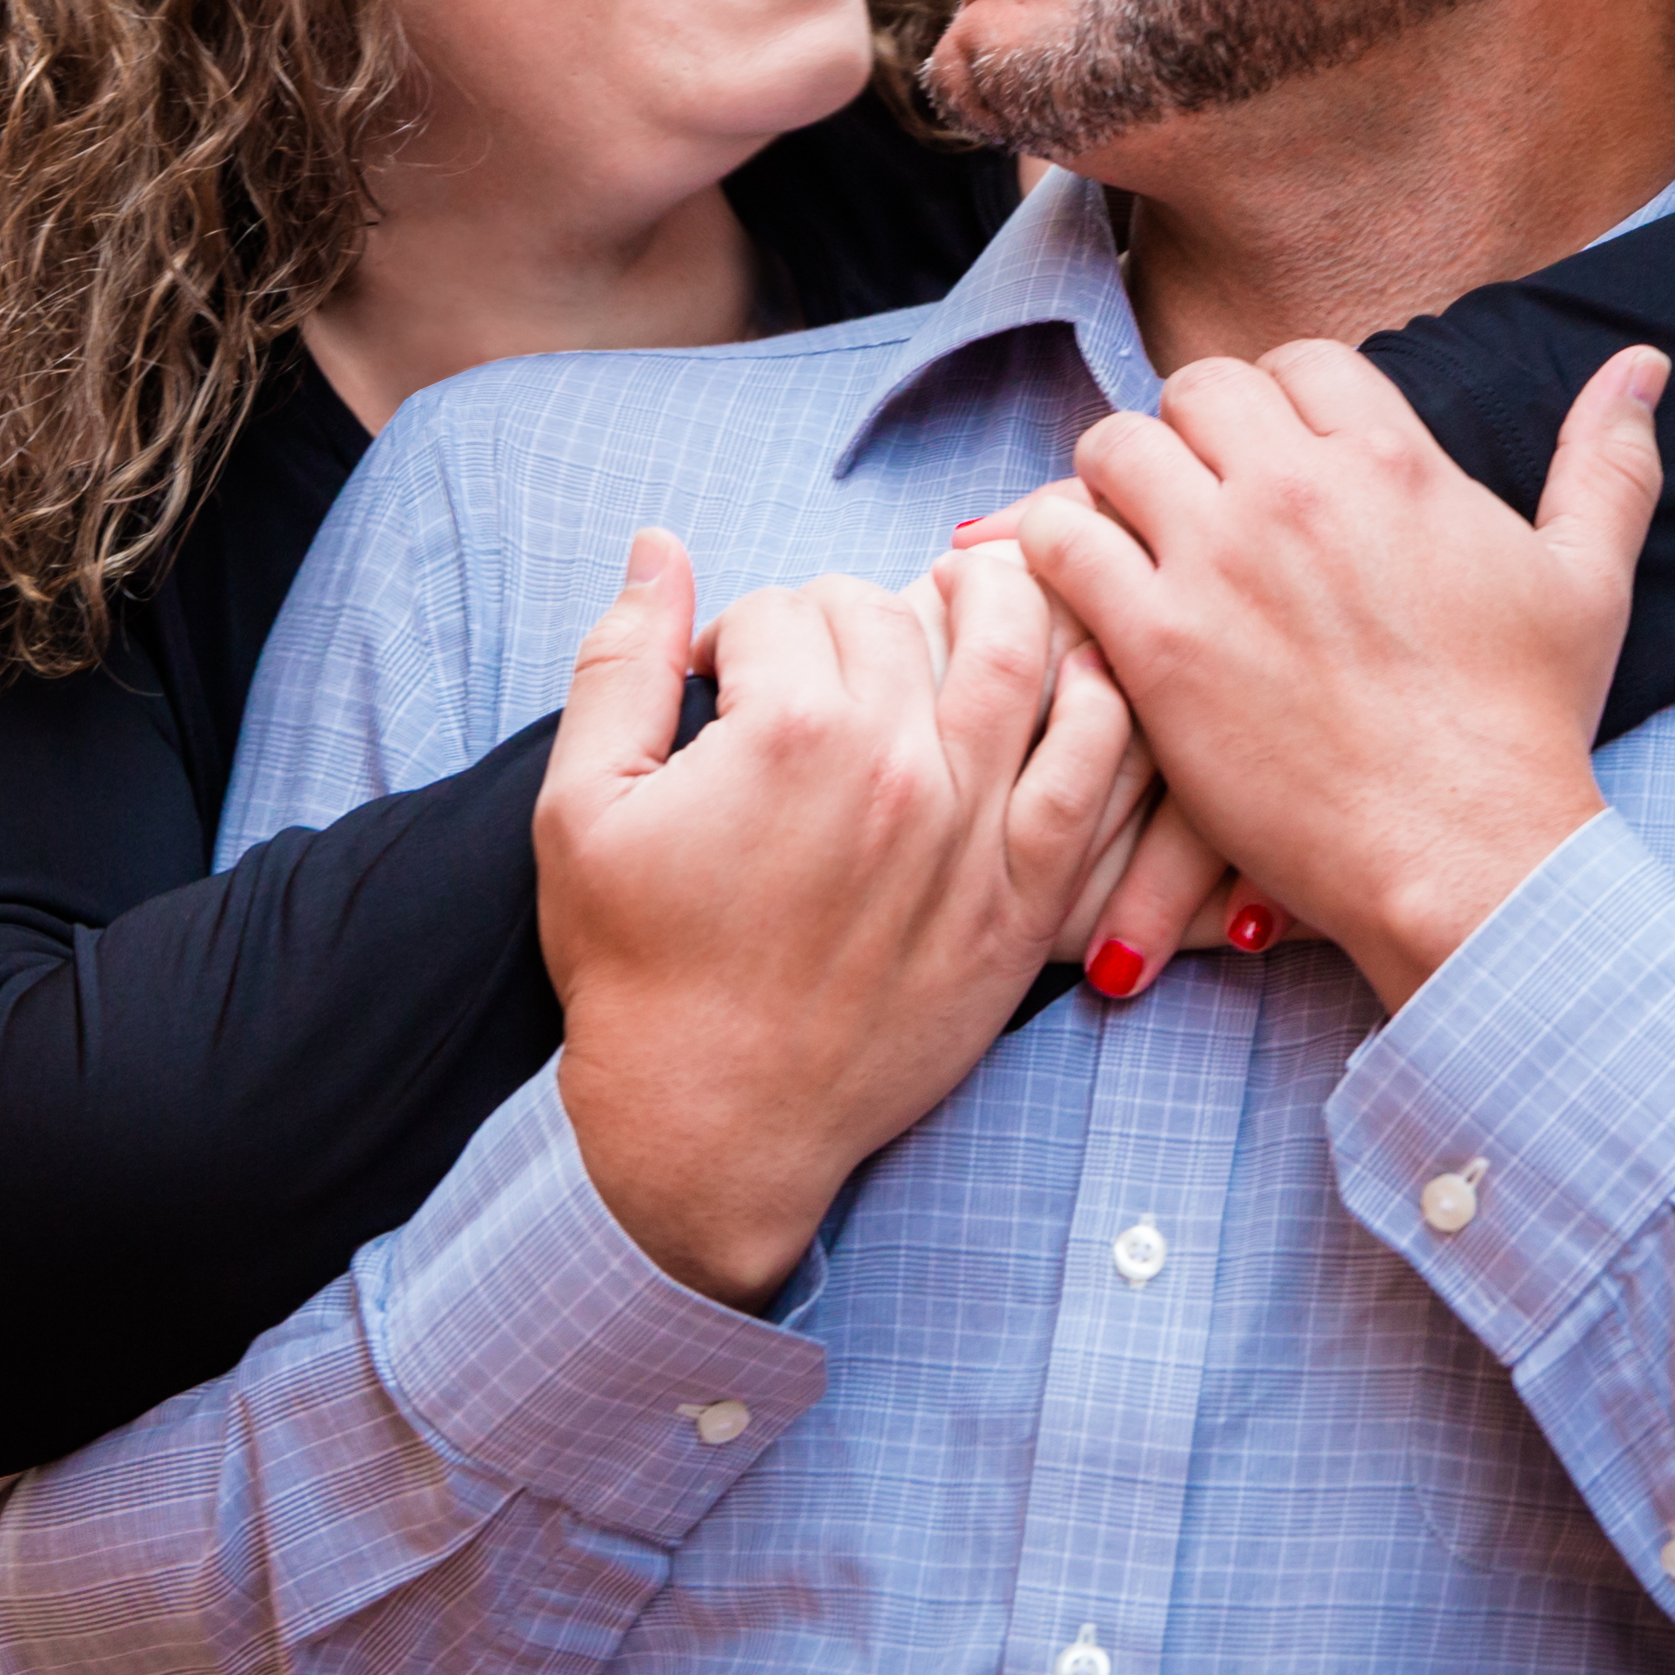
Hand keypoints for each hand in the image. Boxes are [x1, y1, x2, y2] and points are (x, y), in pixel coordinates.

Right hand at [534, 531, 1150, 1302]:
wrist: (709, 1129)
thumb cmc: (637, 975)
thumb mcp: (581, 807)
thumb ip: (620, 660)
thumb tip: (657, 545)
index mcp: (789, 734)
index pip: (784, 609)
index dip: (740, 629)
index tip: (722, 677)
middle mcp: (897, 769)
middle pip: (890, 618)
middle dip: (841, 617)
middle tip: (813, 663)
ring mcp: (974, 835)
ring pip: (1014, 655)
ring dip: (988, 602)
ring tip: (956, 595)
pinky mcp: (1024, 900)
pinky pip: (1092, 769)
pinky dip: (1092, 700)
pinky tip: (1067, 673)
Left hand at [1002, 343, 1666, 1011]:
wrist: (1467, 855)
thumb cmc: (1527, 729)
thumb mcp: (1589, 580)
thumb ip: (1607, 460)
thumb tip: (1641, 364)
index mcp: (1394, 460)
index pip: (1300, 362)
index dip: (1279, 402)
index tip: (1275, 456)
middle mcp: (1297, 491)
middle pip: (1197, 389)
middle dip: (1193, 432)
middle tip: (1198, 496)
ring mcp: (1218, 562)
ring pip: (1115, 445)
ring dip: (1117, 481)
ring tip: (1133, 535)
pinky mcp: (1154, 644)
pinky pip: (1059, 538)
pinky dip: (1053, 547)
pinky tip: (1081, 587)